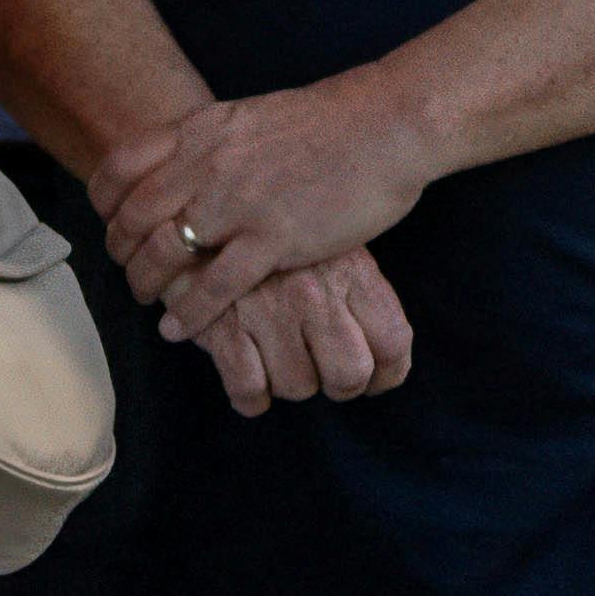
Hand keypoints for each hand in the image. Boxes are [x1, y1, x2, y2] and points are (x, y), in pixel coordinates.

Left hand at [100, 84, 434, 341]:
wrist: (386, 123)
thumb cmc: (328, 122)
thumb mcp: (250, 117)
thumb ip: (212, 143)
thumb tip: (188, 163)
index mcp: (201, 130)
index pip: (120, 166)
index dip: (104, 203)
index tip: (110, 223)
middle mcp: (207, 164)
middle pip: (132, 217)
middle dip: (121, 250)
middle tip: (128, 269)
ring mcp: (238, 203)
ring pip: (162, 253)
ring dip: (146, 283)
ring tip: (150, 298)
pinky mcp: (274, 238)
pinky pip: (214, 287)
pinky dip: (189, 314)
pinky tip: (179, 329)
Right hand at [187, 246, 417, 417]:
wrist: (201, 198)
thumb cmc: (279, 226)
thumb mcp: (332, 243)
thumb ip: (358, 292)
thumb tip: (387, 357)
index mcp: (349, 271)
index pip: (393, 342)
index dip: (388, 374)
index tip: (375, 380)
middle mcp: (315, 294)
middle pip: (349, 374)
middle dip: (339, 387)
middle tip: (325, 377)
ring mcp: (269, 310)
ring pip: (298, 386)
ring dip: (289, 385)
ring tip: (279, 362)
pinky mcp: (223, 325)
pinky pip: (249, 390)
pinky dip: (250, 397)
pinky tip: (250, 382)